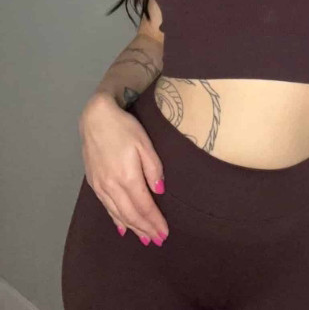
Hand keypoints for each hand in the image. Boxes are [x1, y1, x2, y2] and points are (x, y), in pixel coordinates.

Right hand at [79, 94, 168, 244]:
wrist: (95, 118)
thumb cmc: (124, 128)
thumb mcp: (144, 143)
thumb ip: (153, 168)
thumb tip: (159, 191)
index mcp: (127, 177)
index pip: (144, 206)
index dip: (154, 221)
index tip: (164, 233)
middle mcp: (111, 186)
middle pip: (130, 214)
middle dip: (145, 229)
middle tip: (157, 240)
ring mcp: (100, 186)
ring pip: (118, 214)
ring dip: (132, 228)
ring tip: (144, 238)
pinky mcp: (93, 183)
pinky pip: (106, 207)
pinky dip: (116, 220)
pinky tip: (122, 228)